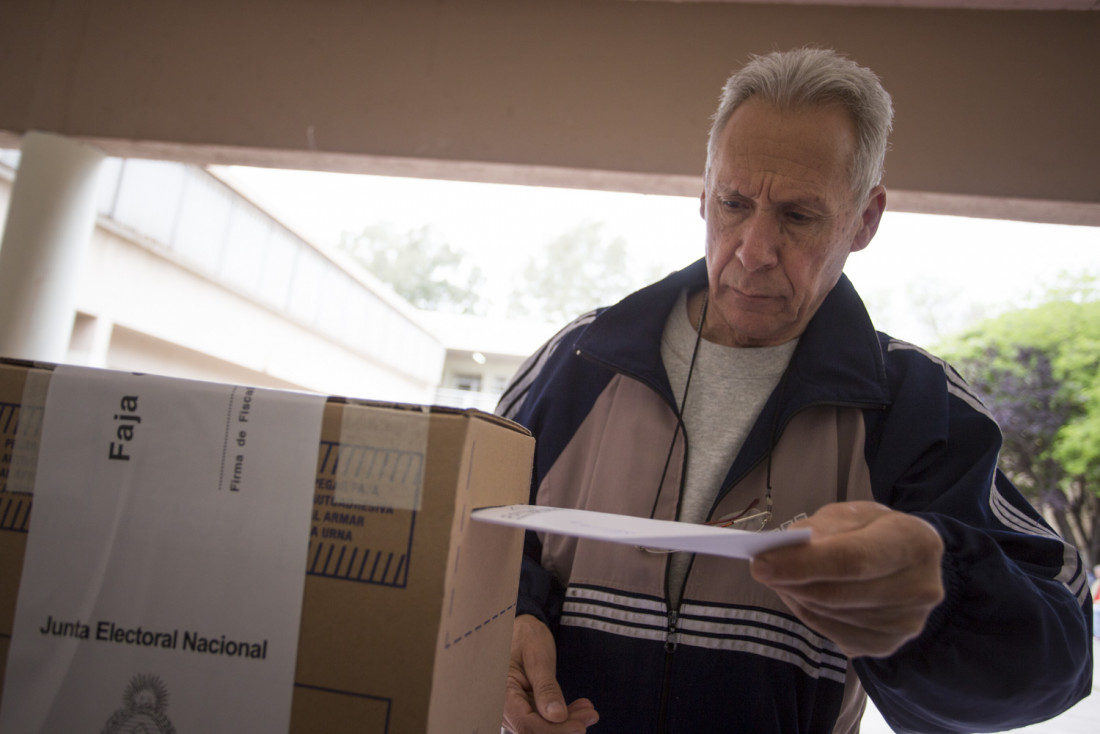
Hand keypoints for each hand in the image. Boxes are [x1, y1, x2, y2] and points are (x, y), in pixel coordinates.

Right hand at [502, 614, 598, 733]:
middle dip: (564, 728)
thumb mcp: (538, 658)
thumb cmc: (527, 638)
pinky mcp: (525, 710)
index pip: (527, 725)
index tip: (580, 727)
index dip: (555, 731)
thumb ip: (546, 688)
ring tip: (589, 711)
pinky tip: (581, 708)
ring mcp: (514, 711)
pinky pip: (544, 721)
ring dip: (567, 724)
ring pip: (542, 729)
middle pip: (535, 731)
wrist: (522, 630)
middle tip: (591, 715)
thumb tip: (557, 716)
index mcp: (502, 695)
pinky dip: (563, 718)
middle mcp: (504, 708)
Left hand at [750, 501, 944, 658]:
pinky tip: (801, 595)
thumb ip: (822, 527)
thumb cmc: (874, 531)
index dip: (803, 564)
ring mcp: (907, 622)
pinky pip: (833, 634)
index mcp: (916, 542)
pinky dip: (809, 614)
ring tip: (781, 578)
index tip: (760, 563)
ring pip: (830, 615)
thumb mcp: (853, 514)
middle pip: (839, 593)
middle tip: (761, 569)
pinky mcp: (889, 644)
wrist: (909, 561)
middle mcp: (920, 587)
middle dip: (792, 581)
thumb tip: (785, 551)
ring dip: (797, 596)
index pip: (852, 559)